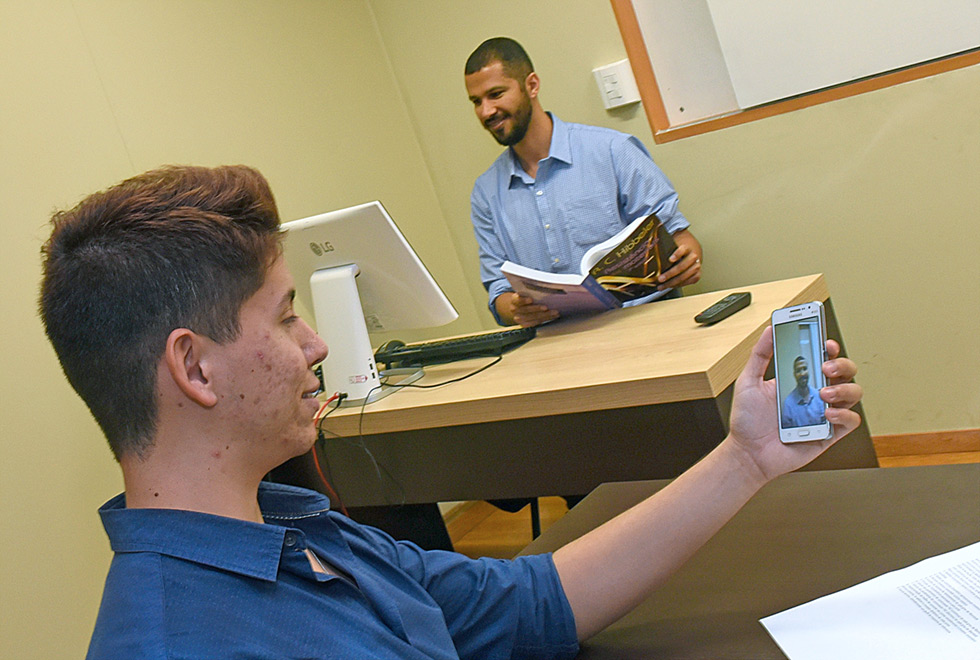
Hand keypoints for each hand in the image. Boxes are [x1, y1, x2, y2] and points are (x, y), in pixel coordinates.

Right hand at [495, 292, 558, 326]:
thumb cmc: (524, 298)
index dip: (524, 300)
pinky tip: (553, 316)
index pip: (518, 300)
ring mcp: (518, 318)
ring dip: (545, 315)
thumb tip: (545, 287)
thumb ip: (530, 292)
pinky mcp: (524, 324)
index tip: (531, 299)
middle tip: (546, 307)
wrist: (517, 308)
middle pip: (526, 310)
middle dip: (537, 309)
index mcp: (514, 299)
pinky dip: (545, 319)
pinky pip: (535, 323)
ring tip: (555, 313)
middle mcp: (514, 309)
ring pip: (532, 317)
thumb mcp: (524, 293)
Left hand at [658, 229, 701, 289]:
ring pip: (685, 276)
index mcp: (687, 248)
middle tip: (660, 278)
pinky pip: (687, 282)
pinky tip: (669, 286)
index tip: (670, 259)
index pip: (682, 250)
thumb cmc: (679, 252)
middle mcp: (693, 256)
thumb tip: (649, 253)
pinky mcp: (697, 275)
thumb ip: (665, 251)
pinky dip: (677, 285)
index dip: (677, 254)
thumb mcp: (673, 248)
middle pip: (682, 266)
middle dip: (670, 274)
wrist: (691, 253)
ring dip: (672, 282)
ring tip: (662, 286)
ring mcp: (697, 266)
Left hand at [726, 327, 862, 483]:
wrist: (747, 454)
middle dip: (842, 364)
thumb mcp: (748, 381)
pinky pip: (850, 421)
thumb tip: (770, 329)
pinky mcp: (828, 434)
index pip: (822, 357)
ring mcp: (823, 413)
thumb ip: (760, 355)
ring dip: (844, 388)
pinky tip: (826, 414)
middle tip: (826, 366)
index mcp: (798, 379)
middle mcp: (814, 394)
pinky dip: (844, 415)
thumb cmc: (747, 421)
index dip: (829, 347)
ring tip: (823, 393)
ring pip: (853, 393)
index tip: (825, 342)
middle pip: (844, 371)